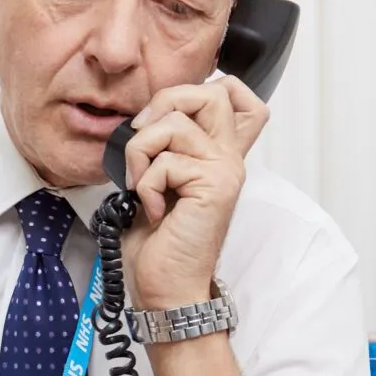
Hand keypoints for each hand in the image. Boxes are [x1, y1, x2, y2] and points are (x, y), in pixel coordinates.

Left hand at [119, 76, 269, 309]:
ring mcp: (225, 171)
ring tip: (141, 185)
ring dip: (141, 152)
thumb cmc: (158, 243)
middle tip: (142, 138)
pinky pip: (166, 161)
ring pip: (175, 124)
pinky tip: (153, 210)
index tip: (164, 117)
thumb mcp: (157, 182)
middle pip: (212, 91)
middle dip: (164, 104)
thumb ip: (163, 148)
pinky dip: (145, 184)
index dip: (199, 88)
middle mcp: (229, 158)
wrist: (165, 288)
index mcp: (217, 154)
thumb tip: (143, 119)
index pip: (234, 95)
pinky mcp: (215, 187)